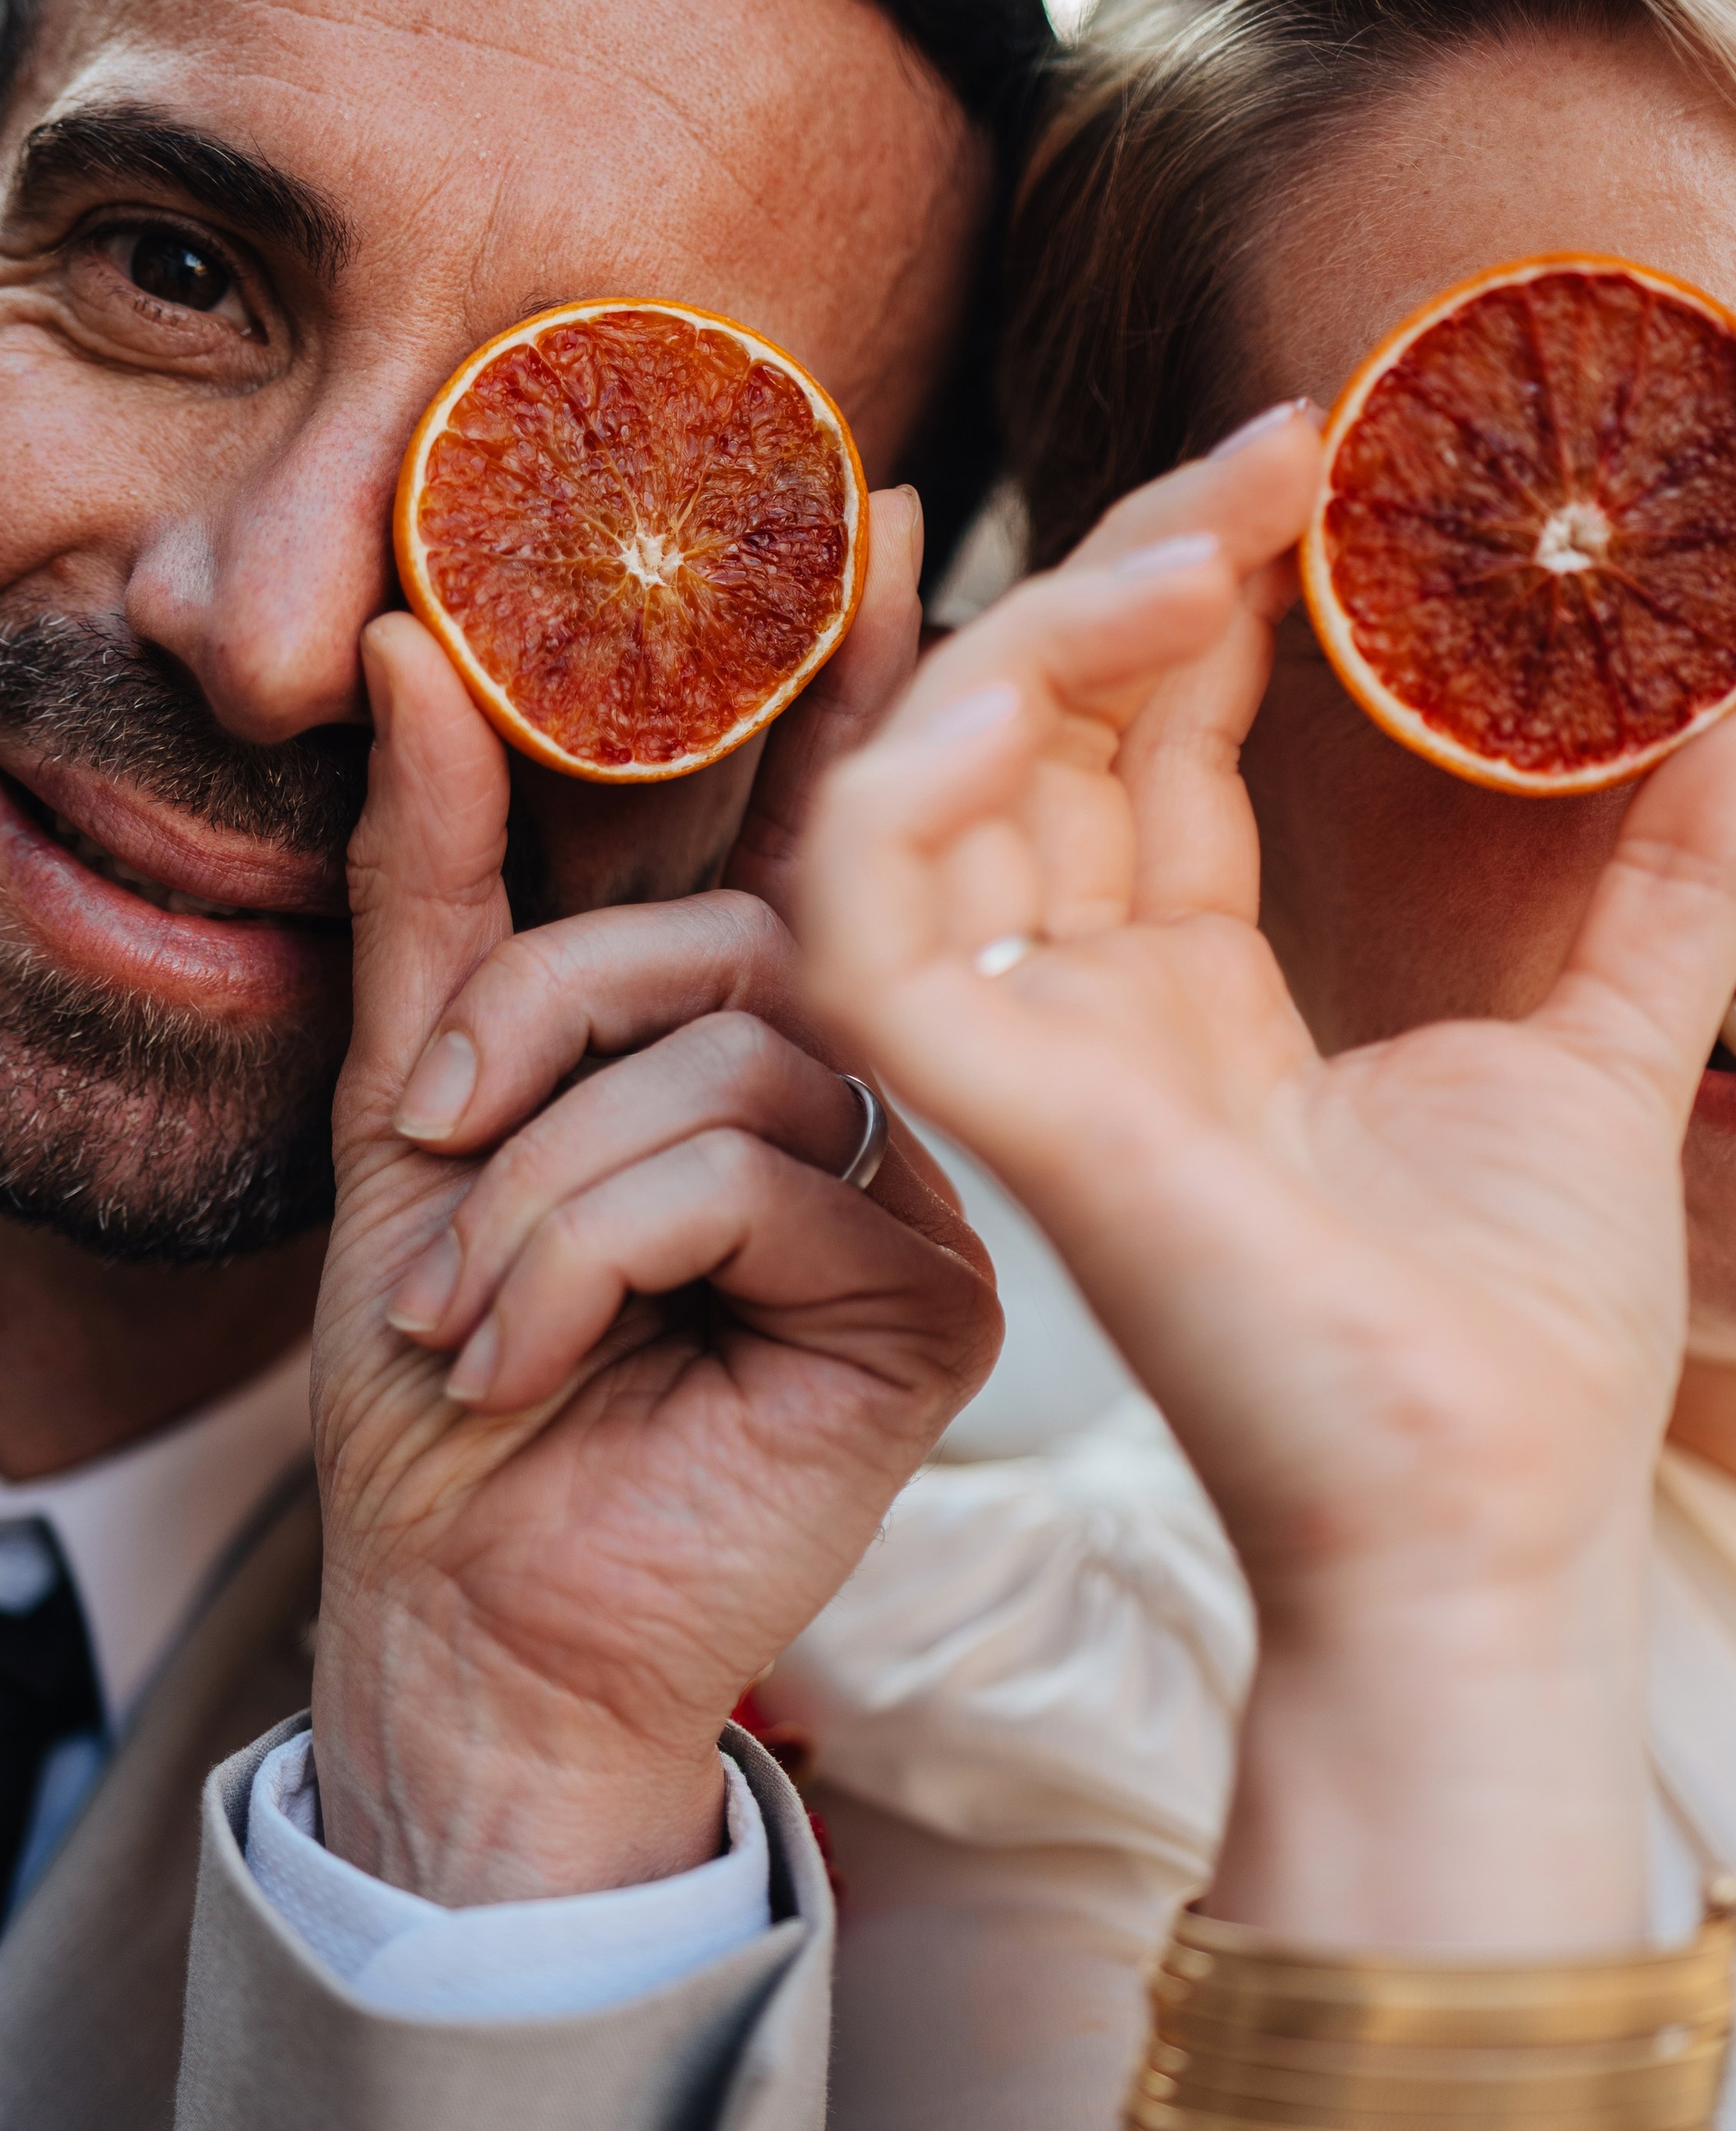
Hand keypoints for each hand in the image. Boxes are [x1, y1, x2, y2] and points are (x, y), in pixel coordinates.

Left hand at [310, 490, 1000, 1902]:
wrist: (466, 1615)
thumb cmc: (445, 1376)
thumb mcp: (414, 1099)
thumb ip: (438, 884)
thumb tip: (407, 650)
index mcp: (770, 1041)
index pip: (818, 830)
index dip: (854, 678)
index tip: (881, 515)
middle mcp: (876, 1097)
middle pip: (744, 927)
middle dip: (540, 1016)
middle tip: (427, 1138)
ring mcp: (925, 1196)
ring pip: (734, 1056)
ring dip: (532, 1185)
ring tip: (456, 1310)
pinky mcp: (934, 1304)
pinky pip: (747, 1172)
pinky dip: (584, 1253)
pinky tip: (532, 1363)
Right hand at [800, 414, 1735, 1952]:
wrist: (1491, 1521)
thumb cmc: (1526, 1344)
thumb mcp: (1613, 1050)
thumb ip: (1670, 877)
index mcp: (1204, 1006)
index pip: (1151, 752)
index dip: (1211, 593)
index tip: (1320, 463)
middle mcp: (1095, 1015)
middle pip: (1041, 733)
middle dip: (1139, 566)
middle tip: (1281, 450)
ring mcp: (1032, 1058)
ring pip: (935, 782)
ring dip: (1043, 635)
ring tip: (1206, 534)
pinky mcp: (995, 1106)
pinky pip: (863, 911)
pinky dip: (917, 777)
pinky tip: (1042, 676)